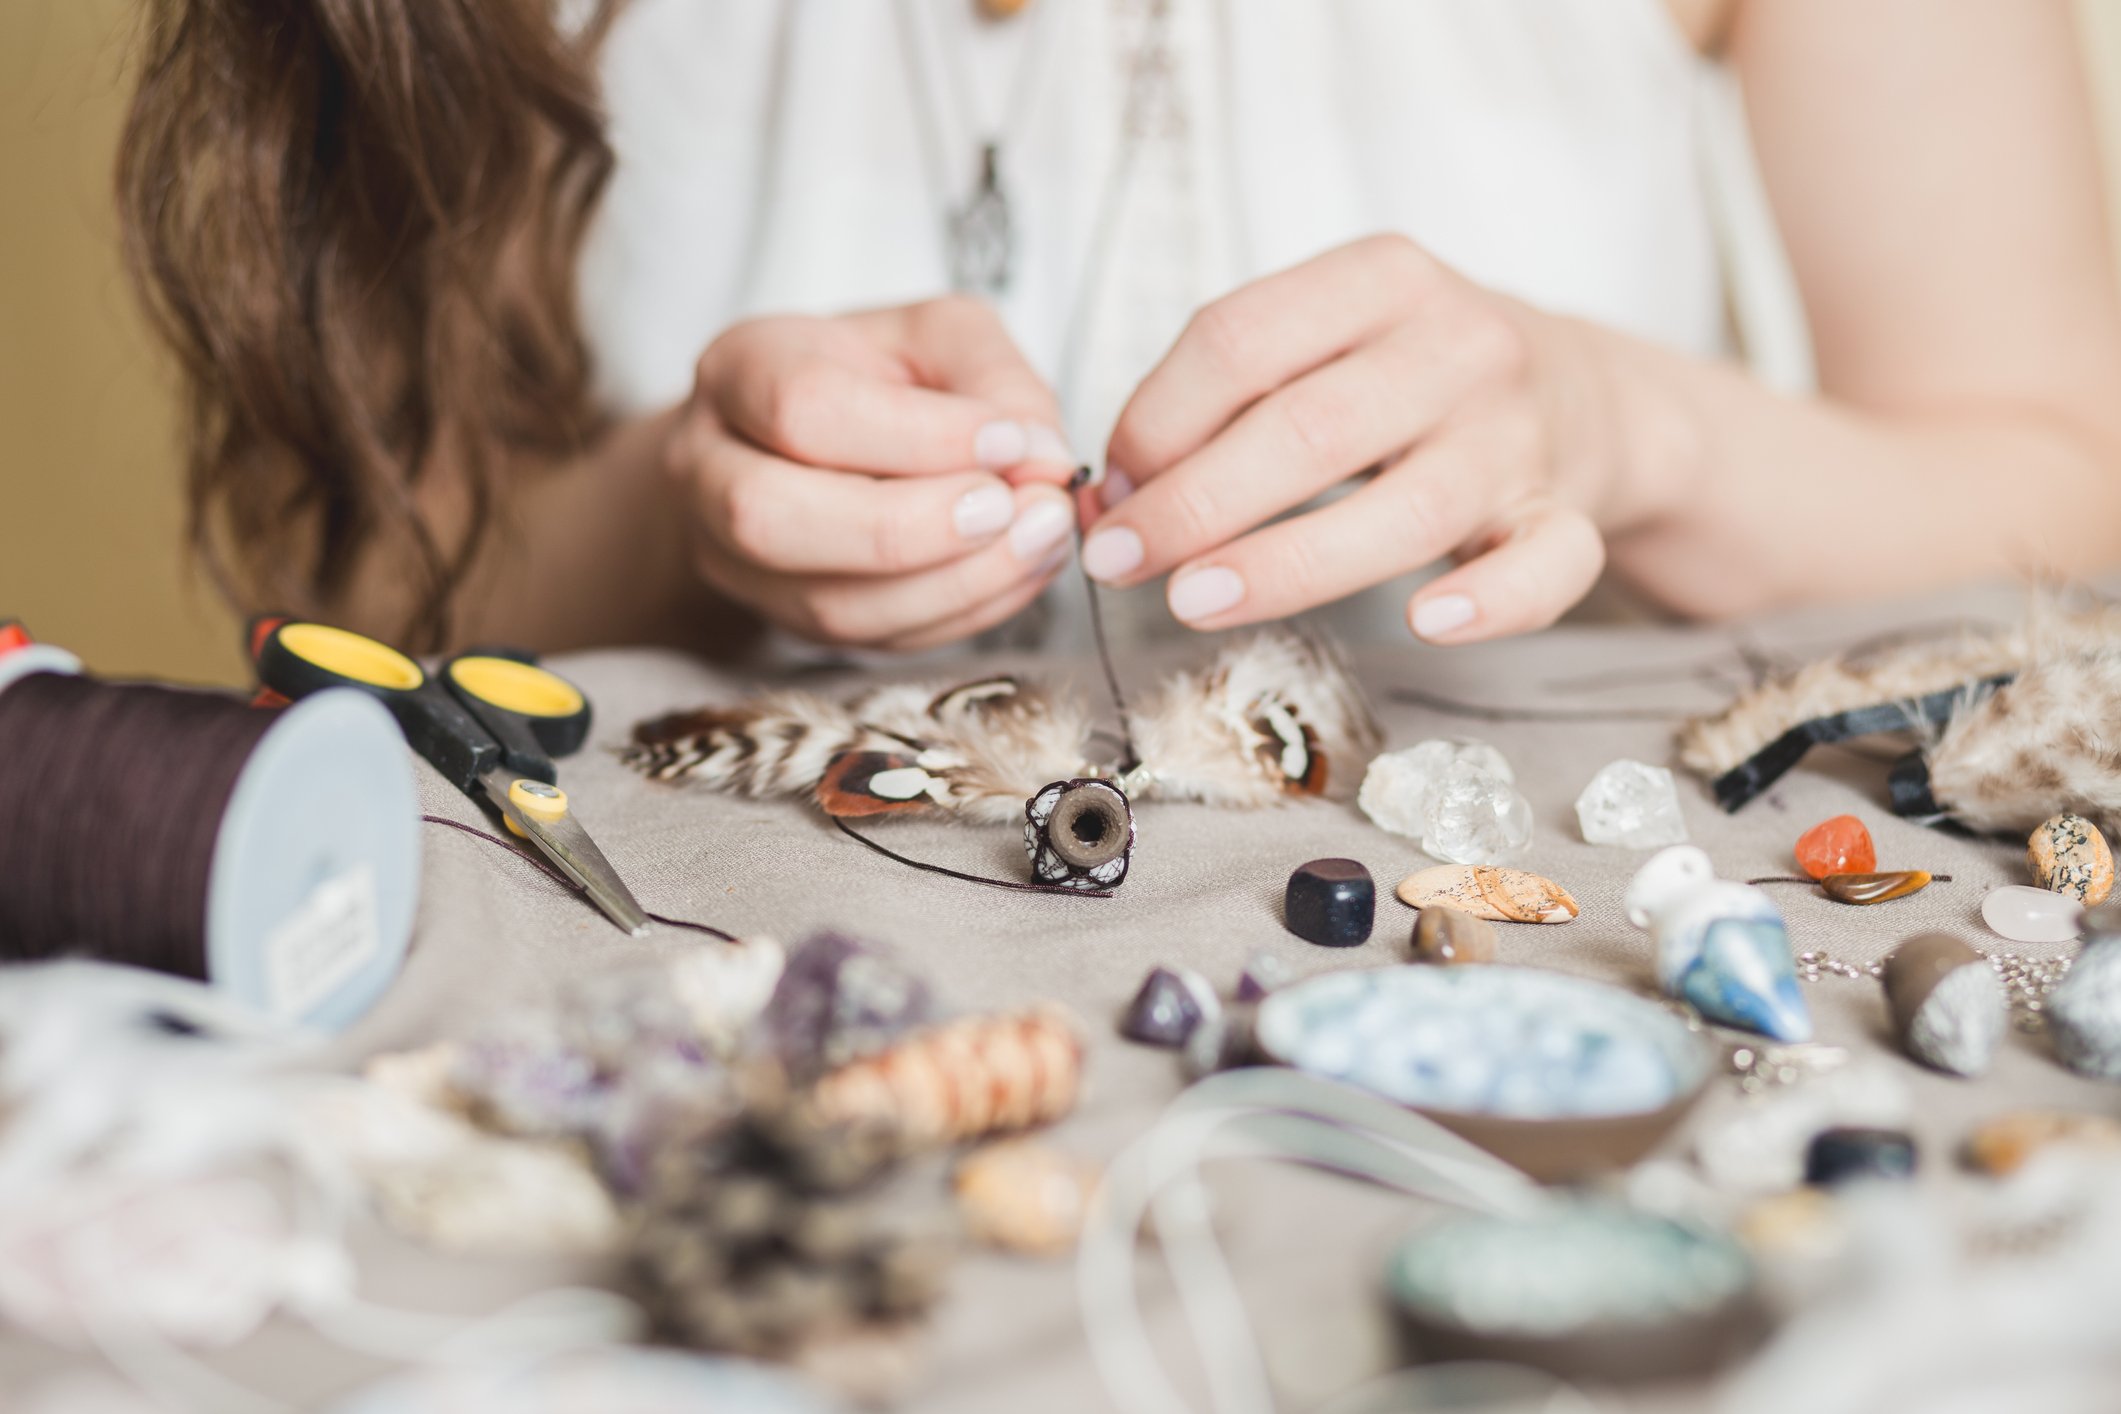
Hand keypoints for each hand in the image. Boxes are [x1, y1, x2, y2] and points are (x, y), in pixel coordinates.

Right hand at [666, 296, 1078, 650]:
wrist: (810, 441)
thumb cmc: (880, 378)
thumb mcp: (940, 337)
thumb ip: (995, 379)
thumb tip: (1040, 455)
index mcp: (741, 368)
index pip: (805, 407)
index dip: (918, 435)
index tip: (1012, 440)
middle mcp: (710, 467)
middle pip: (773, 518)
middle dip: (912, 528)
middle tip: (1013, 507)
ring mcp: (734, 557)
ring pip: (824, 604)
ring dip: (951, 585)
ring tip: (1036, 542)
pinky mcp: (784, 618)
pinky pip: (869, 640)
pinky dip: (957, 615)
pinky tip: (1014, 574)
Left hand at [1083, 235, 1622, 643]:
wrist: (1582, 392)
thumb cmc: (1411, 376)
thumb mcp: (1326, 339)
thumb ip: (1225, 398)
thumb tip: (1115, 492)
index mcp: (1381, 279)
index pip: (1240, 339)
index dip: (1154, 420)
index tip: (1109, 489)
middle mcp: (1458, 346)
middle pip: (1308, 429)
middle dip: (1193, 504)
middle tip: (1118, 562)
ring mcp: (1517, 435)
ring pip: (1408, 510)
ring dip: (1287, 564)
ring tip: (1194, 602)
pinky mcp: (1561, 514)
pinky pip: (1546, 564)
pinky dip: (1490, 601)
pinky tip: (1425, 622)